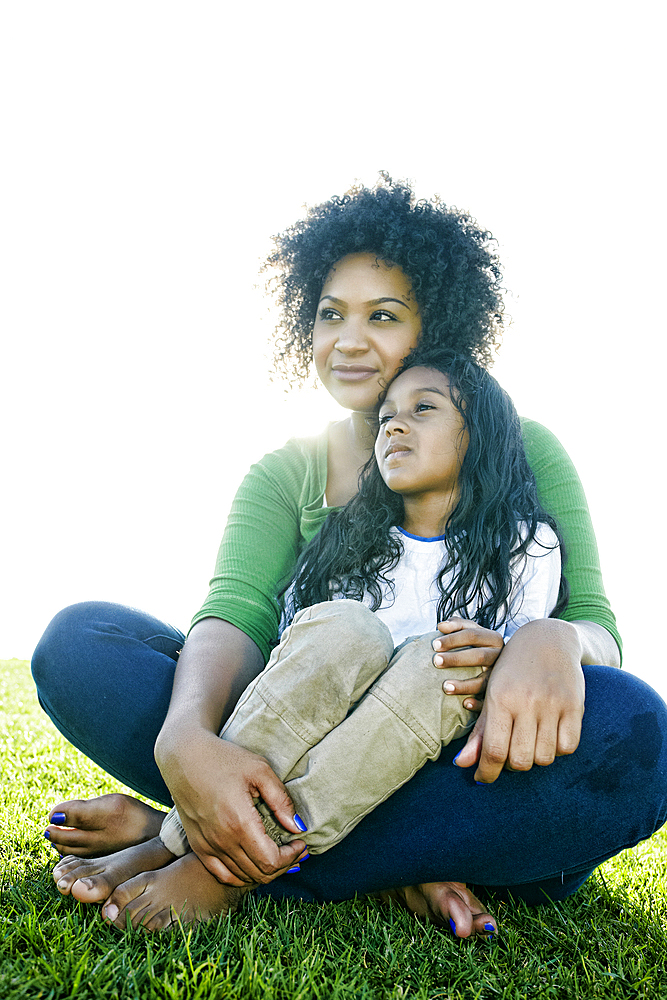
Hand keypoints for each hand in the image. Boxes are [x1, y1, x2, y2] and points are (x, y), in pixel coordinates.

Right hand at [161, 730, 306, 886]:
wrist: (184, 757)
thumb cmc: (224, 759)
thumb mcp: (260, 770)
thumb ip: (281, 801)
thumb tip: (299, 827)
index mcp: (239, 822)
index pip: (271, 861)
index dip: (291, 857)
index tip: (301, 842)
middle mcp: (222, 840)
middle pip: (260, 873)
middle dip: (284, 865)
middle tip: (295, 849)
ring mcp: (207, 846)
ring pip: (243, 877)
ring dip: (265, 871)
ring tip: (279, 855)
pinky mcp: (198, 846)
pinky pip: (222, 874)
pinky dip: (242, 875)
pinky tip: (253, 863)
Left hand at [432, 618, 504, 710]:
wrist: (497, 661)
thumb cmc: (477, 644)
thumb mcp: (470, 630)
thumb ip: (456, 625)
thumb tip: (441, 626)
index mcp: (493, 638)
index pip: (472, 635)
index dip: (453, 639)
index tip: (434, 645)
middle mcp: (500, 656)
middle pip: (479, 656)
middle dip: (456, 659)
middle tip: (436, 661)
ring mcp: (501, 676)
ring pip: (485, 681)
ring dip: (465, 685)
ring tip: (445, 687)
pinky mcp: (500, 693)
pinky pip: (489, 700)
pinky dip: (478, 703)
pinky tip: (464, 704)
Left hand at [452, 618, 584, 782]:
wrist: (548, 640)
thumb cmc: (513, 671)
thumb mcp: (492, 694)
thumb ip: (479, 732)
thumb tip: (462, 765)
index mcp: (501, 699)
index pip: (494, 751)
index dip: (486, 773)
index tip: (481, 779)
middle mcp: (527, 702)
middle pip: (520, 760)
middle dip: (510, 766)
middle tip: (507, 755)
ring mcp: (553, 704)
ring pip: (544, 757)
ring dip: (534, 758)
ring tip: (527, 744)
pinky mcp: (575, 706)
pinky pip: (567, 747)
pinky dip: (557, 750)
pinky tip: (548, 738)